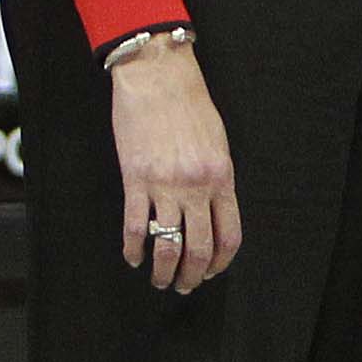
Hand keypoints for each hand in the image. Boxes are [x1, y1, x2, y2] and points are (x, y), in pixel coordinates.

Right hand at [106, 35, 238, 288]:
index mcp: (221, 177)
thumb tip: (213, 210)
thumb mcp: (217, 141)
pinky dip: (133, 249)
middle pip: (198, 248)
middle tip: (183, 286)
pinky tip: (133, 257)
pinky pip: (135, 227)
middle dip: (191, 276)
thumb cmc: (189, 103)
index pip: (228, 236)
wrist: (157, 76)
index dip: (220, 262)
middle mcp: (197, 187)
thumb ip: (217, 177)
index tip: (210, 272)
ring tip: (159, 280)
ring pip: (166, 244)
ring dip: (163, 271)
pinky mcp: (135, 180)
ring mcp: (165, 185)